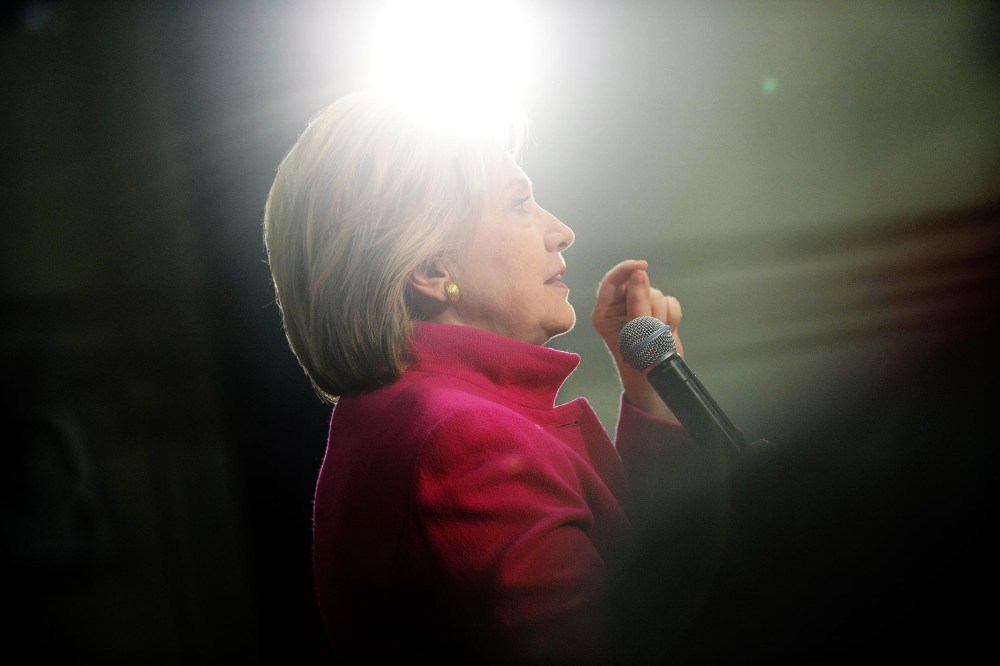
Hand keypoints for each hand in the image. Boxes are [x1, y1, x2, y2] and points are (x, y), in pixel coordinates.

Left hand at [592, 259, 683, 419]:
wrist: (656, 380)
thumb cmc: (638, 361)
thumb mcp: (634, 332)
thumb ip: (636, 301)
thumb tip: (639, 273)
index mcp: (604, 312)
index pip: (611, 281)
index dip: (626, 269)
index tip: (642, 266)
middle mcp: (620, 308)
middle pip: (637, 285)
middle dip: (648, 302)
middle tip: (651, 323)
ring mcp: (641, 310)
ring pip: (656, 293)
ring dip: (660, 314)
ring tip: (656, 335)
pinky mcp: (658, 314)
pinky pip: (670, 302)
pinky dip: (672, 317)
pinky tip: (667, 332)